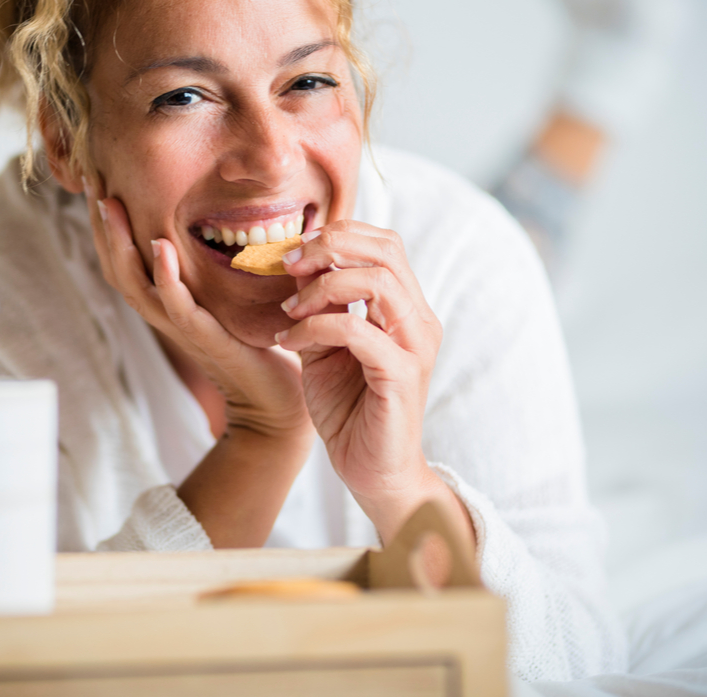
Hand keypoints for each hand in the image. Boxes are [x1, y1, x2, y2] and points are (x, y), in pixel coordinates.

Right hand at [82, 178, 309, 440]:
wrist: (276, 403)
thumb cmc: (257, 348)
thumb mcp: (229, 299)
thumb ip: (216, 268)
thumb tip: (223, 220)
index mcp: (167, 303)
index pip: (124, 260)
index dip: (106, 227)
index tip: (99, 184)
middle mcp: (165, 314)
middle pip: (117, 268)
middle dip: (102, 228)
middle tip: (92, 184)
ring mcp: (181, 328)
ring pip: (136, 283)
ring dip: (121, 244)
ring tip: (112, 205)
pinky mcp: (206, 338)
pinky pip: (176, 306)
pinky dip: (165, 277)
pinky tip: (160, 246)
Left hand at [275, 220, 445, 539]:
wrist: (371, 471)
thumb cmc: (348, 408)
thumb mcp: (325, 344)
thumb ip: (318, 304)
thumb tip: (295, 263)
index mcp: (405, 308)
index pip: (384, 243)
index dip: (338, 234)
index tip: (293, 252)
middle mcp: (418, 321)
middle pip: (386, 250)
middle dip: (329, 247)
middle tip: (288, 264)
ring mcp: (415, 346)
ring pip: (377, 282)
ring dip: (321, 287)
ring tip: (289, 311)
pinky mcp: (401, 375)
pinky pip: (357, 331)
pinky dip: (315, 327)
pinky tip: (290, 343)